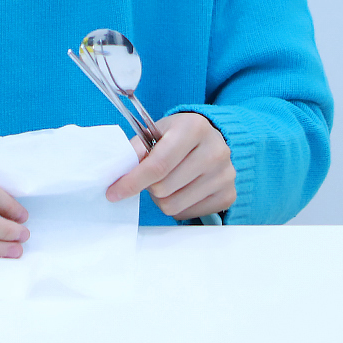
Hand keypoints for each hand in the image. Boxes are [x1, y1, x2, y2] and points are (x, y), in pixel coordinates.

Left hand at [105, 112, 235, 219]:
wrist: (212, 139)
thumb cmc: (178, 135)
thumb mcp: (157, 131)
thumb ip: (137, 148)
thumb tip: (121, 170)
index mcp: (194, 128)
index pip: (158, 165)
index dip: (132, 181)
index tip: (114, 192)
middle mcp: (216, 151)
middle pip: (163, 188)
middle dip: (149, 187)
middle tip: (152, 177)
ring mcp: (225, 175)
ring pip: (174, 205)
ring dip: (162, 199)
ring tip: (168, 182)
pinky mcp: (228, 194)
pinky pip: (188, 214)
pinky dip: (178, 206)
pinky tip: (183, 190)